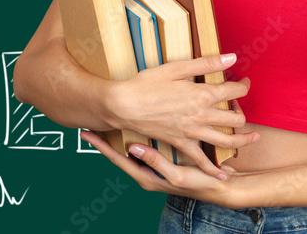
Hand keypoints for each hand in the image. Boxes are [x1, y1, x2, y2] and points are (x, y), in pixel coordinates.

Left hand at [80, 128, 244, 208]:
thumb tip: (132, 148)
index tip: (85, 132)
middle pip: (119, 152)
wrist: (220, 187)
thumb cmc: (199, 184)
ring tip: (108, 120)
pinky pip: (144, 146)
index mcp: (145, 176)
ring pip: (131, 147)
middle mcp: (146, 171)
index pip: (116, 158)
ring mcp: (154, 166)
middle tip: (93, 120)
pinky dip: (137, 135)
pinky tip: (135, 124)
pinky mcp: (163, 160)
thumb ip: (155, 162)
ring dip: (120, 134)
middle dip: (107, 137)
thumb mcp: (176, 174)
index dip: (100, 145)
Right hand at [105, 54, 257, 177]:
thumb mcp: (177, 68)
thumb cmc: (148, 83)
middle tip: (239, 106)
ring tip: (253, 138)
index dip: (243, 85)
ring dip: (242, 141)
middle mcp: (202, 116)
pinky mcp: (181, 143)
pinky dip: (213, 168)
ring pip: (226, 141)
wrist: (124, 106)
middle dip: (243, 111)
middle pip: (235, 118)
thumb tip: (231, 57)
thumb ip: (206, 63)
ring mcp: (193, 132)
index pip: (234, 91)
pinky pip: (201, 160)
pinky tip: (222, 174)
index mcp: (203, 94)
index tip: (244, 82)